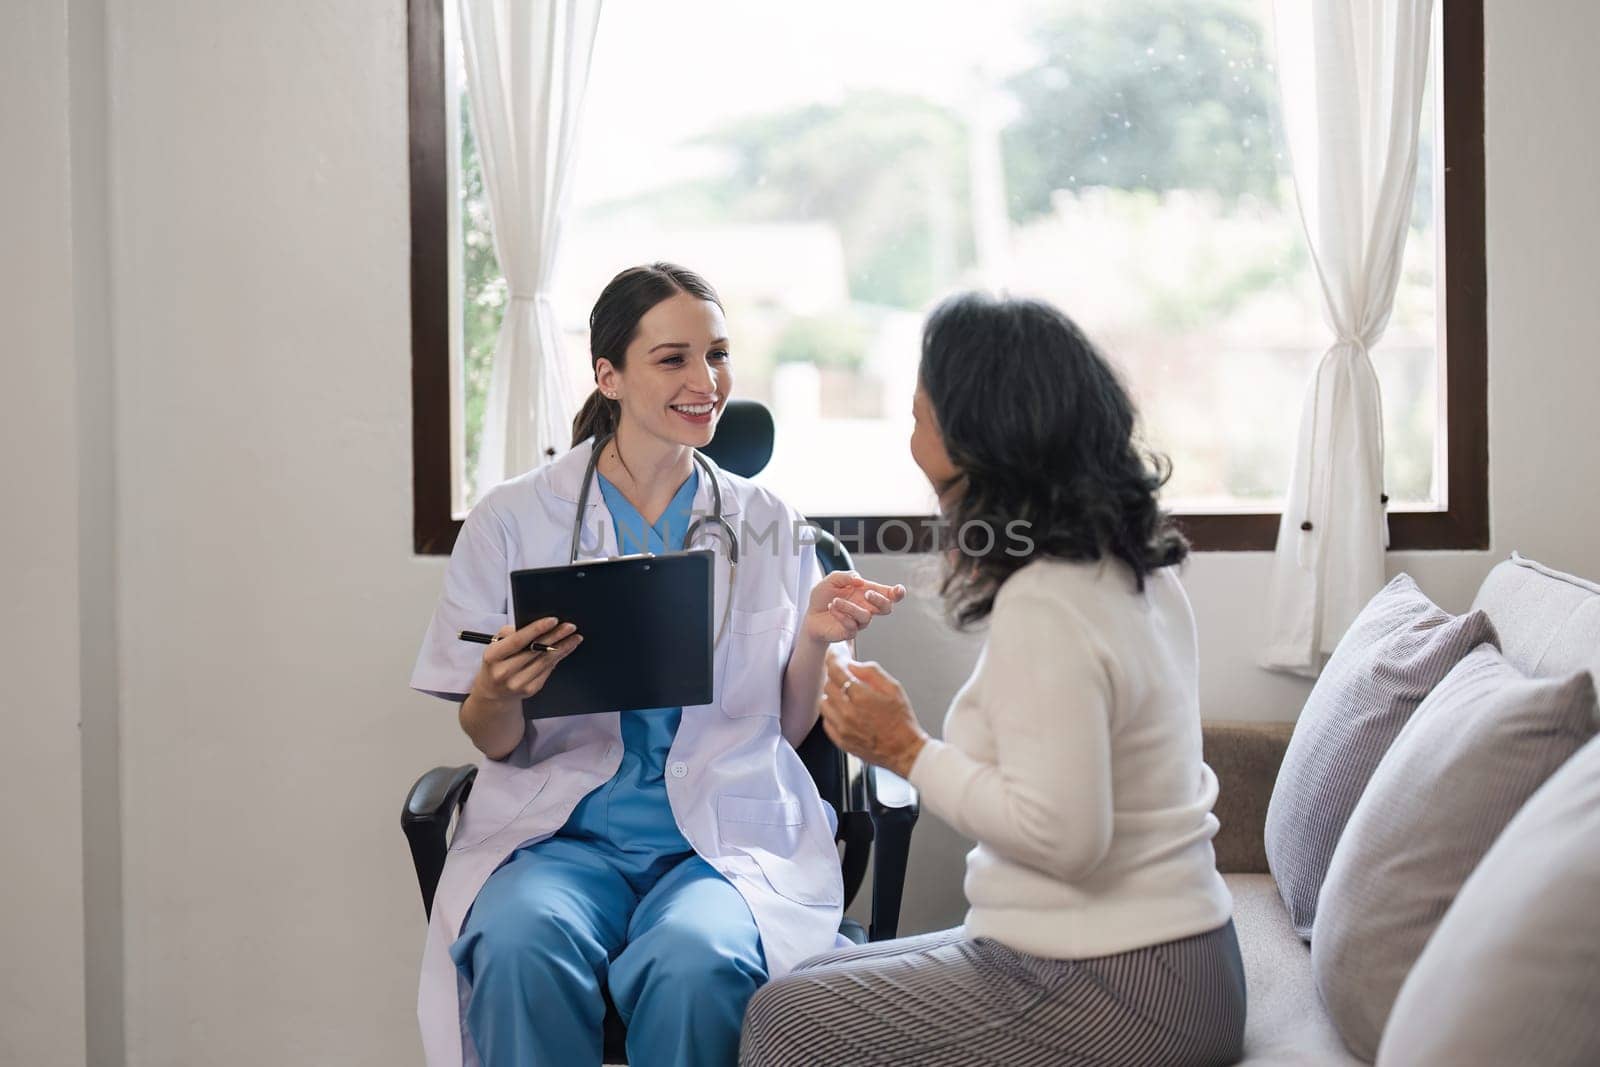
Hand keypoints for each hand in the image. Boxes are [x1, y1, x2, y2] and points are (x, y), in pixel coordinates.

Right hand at [472, 617, 582, 704]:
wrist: (494, 691)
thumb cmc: (497, 661)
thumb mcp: (496, 644)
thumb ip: (511, 633)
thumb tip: (536, 626)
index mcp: (493, 656)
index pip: (518, 641)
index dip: (537, 629)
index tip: (553, 620)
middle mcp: (504, 672)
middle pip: (535, 651)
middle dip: (556, 636)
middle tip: (570, 627)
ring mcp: (518, 683)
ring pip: (545, 661)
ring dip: (563, 647)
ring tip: (574, 637)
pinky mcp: (530, 689)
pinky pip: (548, 670)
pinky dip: (559, 658)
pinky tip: (566, 649)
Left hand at [803, 571, 906, 645]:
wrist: (811, 615)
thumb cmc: (824, 596)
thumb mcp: (831, 580)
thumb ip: (845, 576)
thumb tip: (859, 580)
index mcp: (867, 593)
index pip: (888, 594)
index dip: (897, 593)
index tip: (898, 590)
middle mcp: (867, 608)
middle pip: (886, 608)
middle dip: (880, 600)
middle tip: (867, 593)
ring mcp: (859, 622)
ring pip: (866, 616)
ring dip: (850, 607)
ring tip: (835, 601)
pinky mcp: (850, 632)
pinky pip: (852, 625)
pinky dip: (841, 615)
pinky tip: (831, 607)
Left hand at [818, 658, 926, 776]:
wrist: (904, 750)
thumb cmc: (902, 721)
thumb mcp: (894, 688)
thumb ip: (872, 672)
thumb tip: (854, 665)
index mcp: (861, 697)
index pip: (836, 671)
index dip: (833, 659)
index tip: (834, 656)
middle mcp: (848, 712)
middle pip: (828, 685)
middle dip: (836, 678)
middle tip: (846, 677)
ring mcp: (842, 728)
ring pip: (824, 703)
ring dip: (832, 696)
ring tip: (846, 697)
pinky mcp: (840, 740)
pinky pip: (826, 721)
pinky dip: (832, 713)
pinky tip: (844, 712)